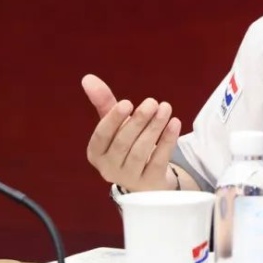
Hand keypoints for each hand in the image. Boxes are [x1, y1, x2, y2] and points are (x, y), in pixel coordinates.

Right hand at [83, 74, 180, 191]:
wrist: (148, 177)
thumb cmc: (128, 145)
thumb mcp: (116, 124)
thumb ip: (104, 102)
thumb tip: (88, 78)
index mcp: (97, 153)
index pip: (101, 136)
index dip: (113, 119)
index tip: (127, 102)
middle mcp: (109, 169)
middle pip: (122, 143)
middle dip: (138, 121)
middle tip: (152, 102)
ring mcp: (130, 178)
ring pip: (141, 152)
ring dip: (154, 128)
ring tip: (166, 108)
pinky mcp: (150, 184)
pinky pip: (159, 160)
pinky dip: (167, 141)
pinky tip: (175, 123)